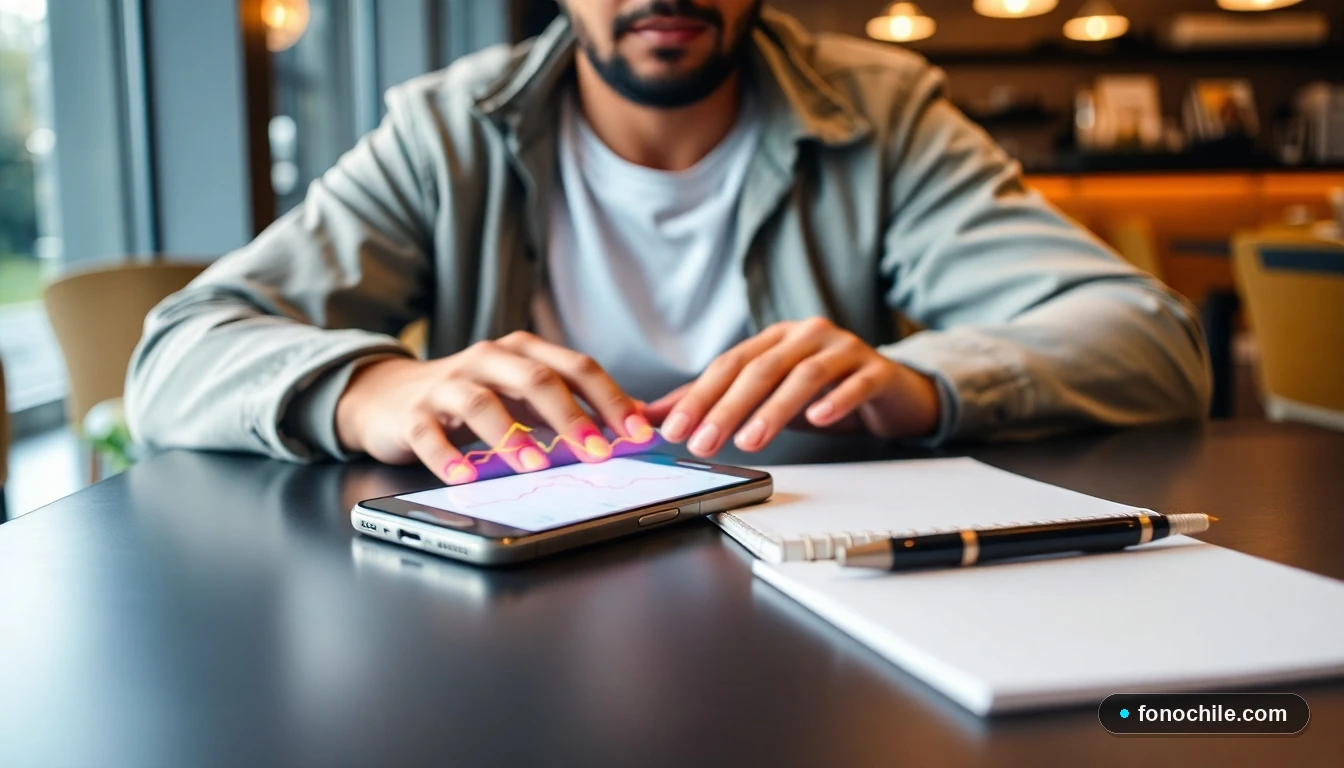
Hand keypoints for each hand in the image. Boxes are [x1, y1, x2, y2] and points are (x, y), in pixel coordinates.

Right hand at [334, 332, 652, 484]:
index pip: (577, 367)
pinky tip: (465, 477)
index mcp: (524, 352)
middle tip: (597, 452)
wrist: (389, 396)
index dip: (610, 400)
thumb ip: (577, 404)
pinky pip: (429, 434)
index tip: (637, 434)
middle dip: (571, 416)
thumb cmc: (471, 398)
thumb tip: (641, 420)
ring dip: (512, 435)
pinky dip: (447, 457)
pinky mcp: (412, 414)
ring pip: (481, 401)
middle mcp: (488, 360)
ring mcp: (448, 385)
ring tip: (534, 465)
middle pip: (536, 378)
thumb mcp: (525, 396)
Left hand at [646, 318, 939, 456]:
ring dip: (773, 410)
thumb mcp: (765, 396)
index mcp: (774, 338)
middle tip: (704, 442)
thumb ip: (712, 402)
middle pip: (761, 368)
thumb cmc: (821, 392)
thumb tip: (651, 417)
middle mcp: (806, 335)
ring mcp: (844, 348)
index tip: (673, 430)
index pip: (729, 364)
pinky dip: (836, 400)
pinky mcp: (877, 370)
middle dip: (728, 407)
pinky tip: (817, 420)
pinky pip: (855, 382)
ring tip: (750, 441)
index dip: (699, 396)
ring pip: (804, 375)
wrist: (889, 390)